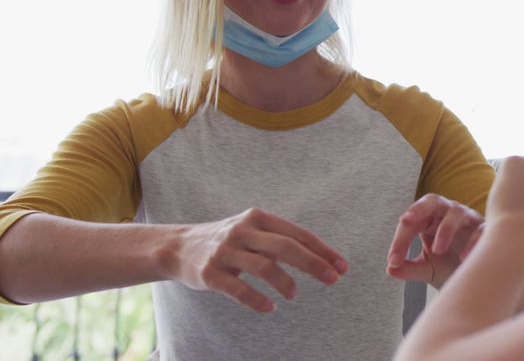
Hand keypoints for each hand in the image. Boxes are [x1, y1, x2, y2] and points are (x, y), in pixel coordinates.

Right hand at [166, 207, 348, 312]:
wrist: (178, 248)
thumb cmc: (229, 242)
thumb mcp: (253, 231)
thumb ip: (282, 240)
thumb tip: (324, 259)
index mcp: (258, 218)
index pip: (298, 234)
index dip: (323, 251)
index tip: (342, 267)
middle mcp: (242, 231)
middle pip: (286, 247)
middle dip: (314, 264)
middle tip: (334, 280)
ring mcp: (225, 252)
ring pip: (264, 267)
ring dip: (286, 283)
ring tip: (294, 295)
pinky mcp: (210, 274)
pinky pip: (239, 290)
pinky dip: (258, 300)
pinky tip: (270, 307)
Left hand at [386, 194, 485, 287]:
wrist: (477, 277)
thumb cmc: (450, 266)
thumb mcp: (426, 269)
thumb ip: (409, 268)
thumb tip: (390, 269)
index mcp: (430, 220)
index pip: (412, 221)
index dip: (400, 239)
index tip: (393, 261)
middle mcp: (448, 214)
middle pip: (433, 200)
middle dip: (418, 209)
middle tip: (405, 221)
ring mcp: (468, 219)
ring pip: (456, 212)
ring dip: (445, 229)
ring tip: (437, 250)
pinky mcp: (486, 229)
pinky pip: (480, 229)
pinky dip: (472, 241)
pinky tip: (464, 257)